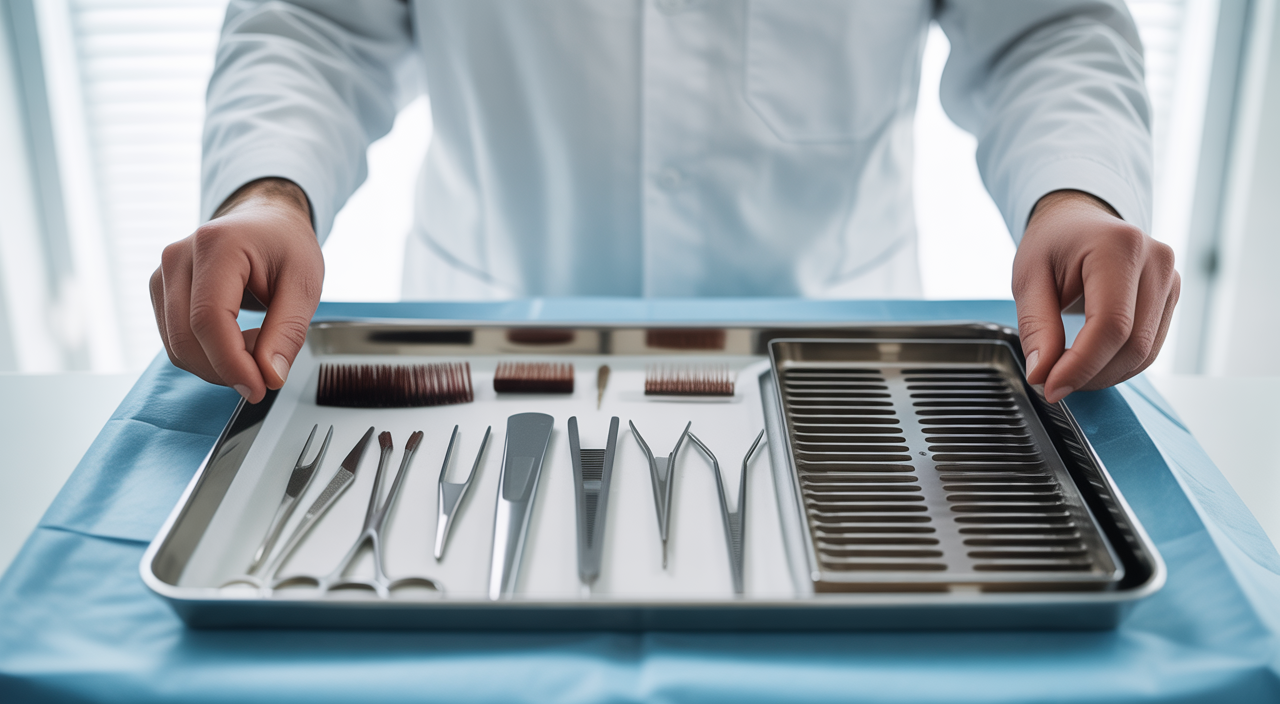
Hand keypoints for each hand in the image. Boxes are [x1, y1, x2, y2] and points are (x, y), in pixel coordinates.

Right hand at [150, 178, 322, 401]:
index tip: (259, 388)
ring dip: (219, 364)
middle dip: (227, 369)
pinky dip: (209, 355)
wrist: (265, 221)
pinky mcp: (161, 293)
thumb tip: (270, 376)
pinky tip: (238, 339)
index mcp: (217, 245)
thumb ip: (288, 331)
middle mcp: (178, 257)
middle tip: (268, 369)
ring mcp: (163, 275)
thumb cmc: (285, 244)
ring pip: (178, 347)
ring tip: (258, 343)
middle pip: (186, 339)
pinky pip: (177, 342)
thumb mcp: (305, 283)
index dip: (231, 363)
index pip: (209, 319)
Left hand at [1013, 190, 1179, 402]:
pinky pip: (1150, 346)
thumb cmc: (1052, 243)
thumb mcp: (1028, 278)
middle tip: (1051, 382)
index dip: (1081, 366)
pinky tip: (1090, 361)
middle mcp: (1157, 260)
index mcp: (1119, 246)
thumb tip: (1042, 374)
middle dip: (1091, 375)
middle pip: (1134, 344)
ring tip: (1067, 370)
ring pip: (1146, 353)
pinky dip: (1118, 364)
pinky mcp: (1171, 296)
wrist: (1077, 220)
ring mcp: (1170, 278)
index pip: (1111, 325)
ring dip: (1104, 374)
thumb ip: (1036, 326)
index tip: (1050, 387)